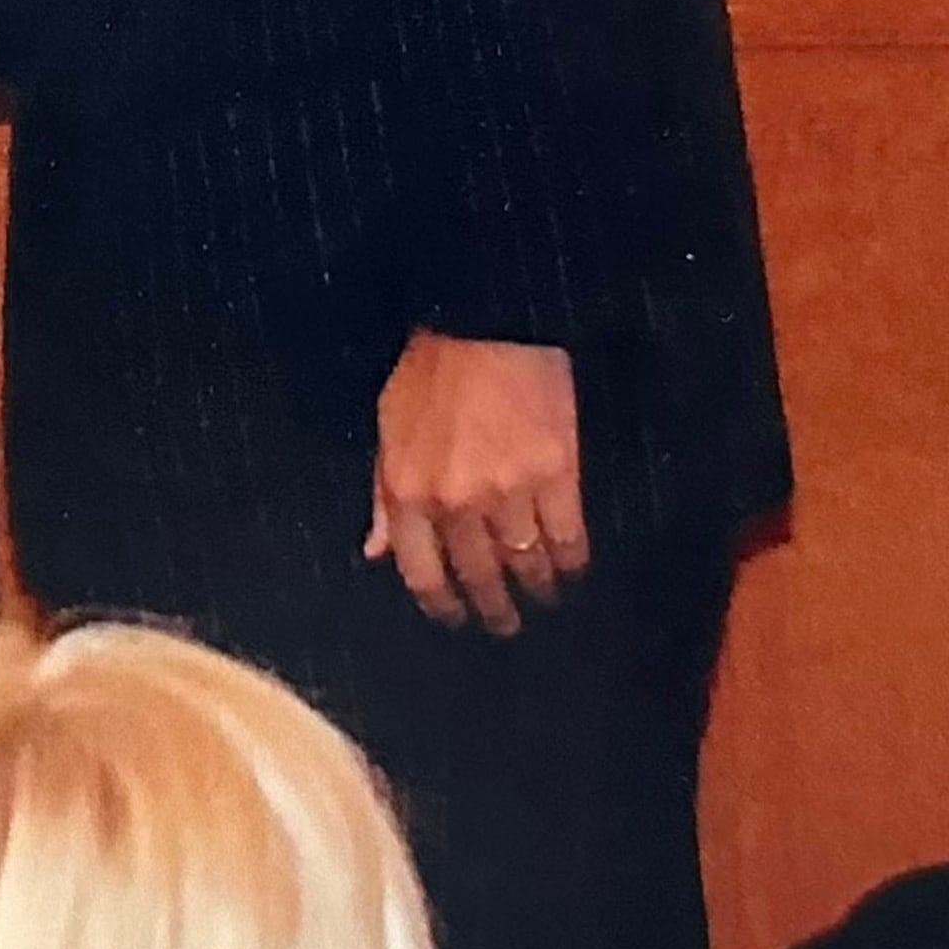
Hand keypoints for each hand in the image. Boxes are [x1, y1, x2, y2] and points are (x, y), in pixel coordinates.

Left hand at [364, 330, 587, 634]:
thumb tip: (376, 553)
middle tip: (505, 624)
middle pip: (479, 577)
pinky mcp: (556, 475)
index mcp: (407, 493)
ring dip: (536, 589)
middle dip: (493, 609)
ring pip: (526, 563)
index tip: (456, 618)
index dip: (443, 605)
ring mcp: (508, 492)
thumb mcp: (388, 431)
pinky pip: (567, 538)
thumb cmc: (429, 372)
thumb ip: (382, 497)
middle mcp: (455, 503)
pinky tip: (572, 569)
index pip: (422, 574)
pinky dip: (571, 561)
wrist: (488, 325)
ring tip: (543, 598)